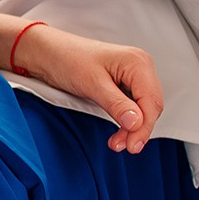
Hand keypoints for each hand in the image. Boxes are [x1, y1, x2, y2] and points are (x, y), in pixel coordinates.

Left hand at [15, 24, 163, 153]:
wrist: (47, 53)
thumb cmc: (66, 58)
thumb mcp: (92, 84)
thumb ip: (116, 104)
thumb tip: (137, 123)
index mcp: (138, 62)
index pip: (151, 101)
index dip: (144, 126)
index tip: (133, 145)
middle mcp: (139, 67)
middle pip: (150, 106)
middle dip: (138, 129)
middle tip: (123, 146)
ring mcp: (132, 76)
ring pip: (142, 108)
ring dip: (132, 128)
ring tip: (117, 142)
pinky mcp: (122, 84)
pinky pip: (132, 106)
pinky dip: (126, 121)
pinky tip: (118, 131)